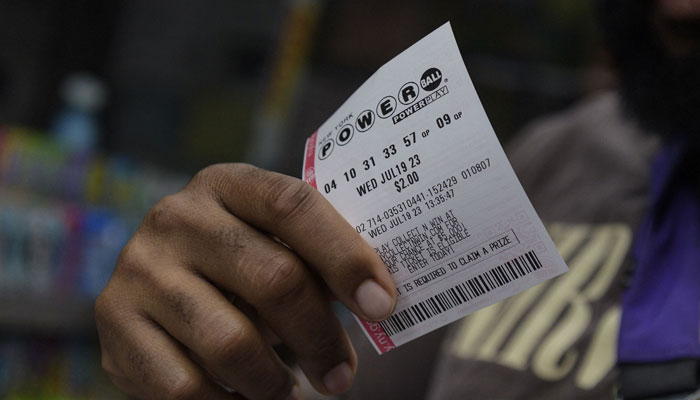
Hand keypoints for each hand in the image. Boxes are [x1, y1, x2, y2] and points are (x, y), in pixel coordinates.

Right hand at [95, 163, 396, 398]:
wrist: (154, 279)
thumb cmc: (235, 261)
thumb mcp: (268, 242)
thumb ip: (313, 258)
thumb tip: (376, 300)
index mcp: (226, 184)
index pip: (293, 205)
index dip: (345, 255)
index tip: (382, 305)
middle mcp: (177, 218)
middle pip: (274, 278)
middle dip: (320, 337)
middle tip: (342, 374)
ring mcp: (140, 269)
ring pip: (232, 343)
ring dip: (275, 381)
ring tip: (289, 388)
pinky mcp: (115, 323)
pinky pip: (186, 387)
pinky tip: (246, 398)